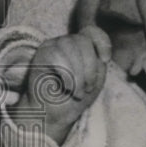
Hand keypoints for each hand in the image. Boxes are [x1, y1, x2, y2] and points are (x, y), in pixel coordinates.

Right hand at [7, 25, 110, 144]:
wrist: (55, 115)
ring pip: (70, 47)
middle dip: (90, 67)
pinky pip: (56, 56)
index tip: (105, 60)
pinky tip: (67, 87)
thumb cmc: (75, 97)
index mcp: (80, 46)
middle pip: (83, 41)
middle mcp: (65, 42)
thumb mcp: (95, 78)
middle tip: (87, 88)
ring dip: (78, 74)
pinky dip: (67, 75)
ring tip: (77, 92)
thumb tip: (99, 53)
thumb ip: (98, 61)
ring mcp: (51, 47)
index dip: (102, 42)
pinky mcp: (40, 55)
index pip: (92, 31)